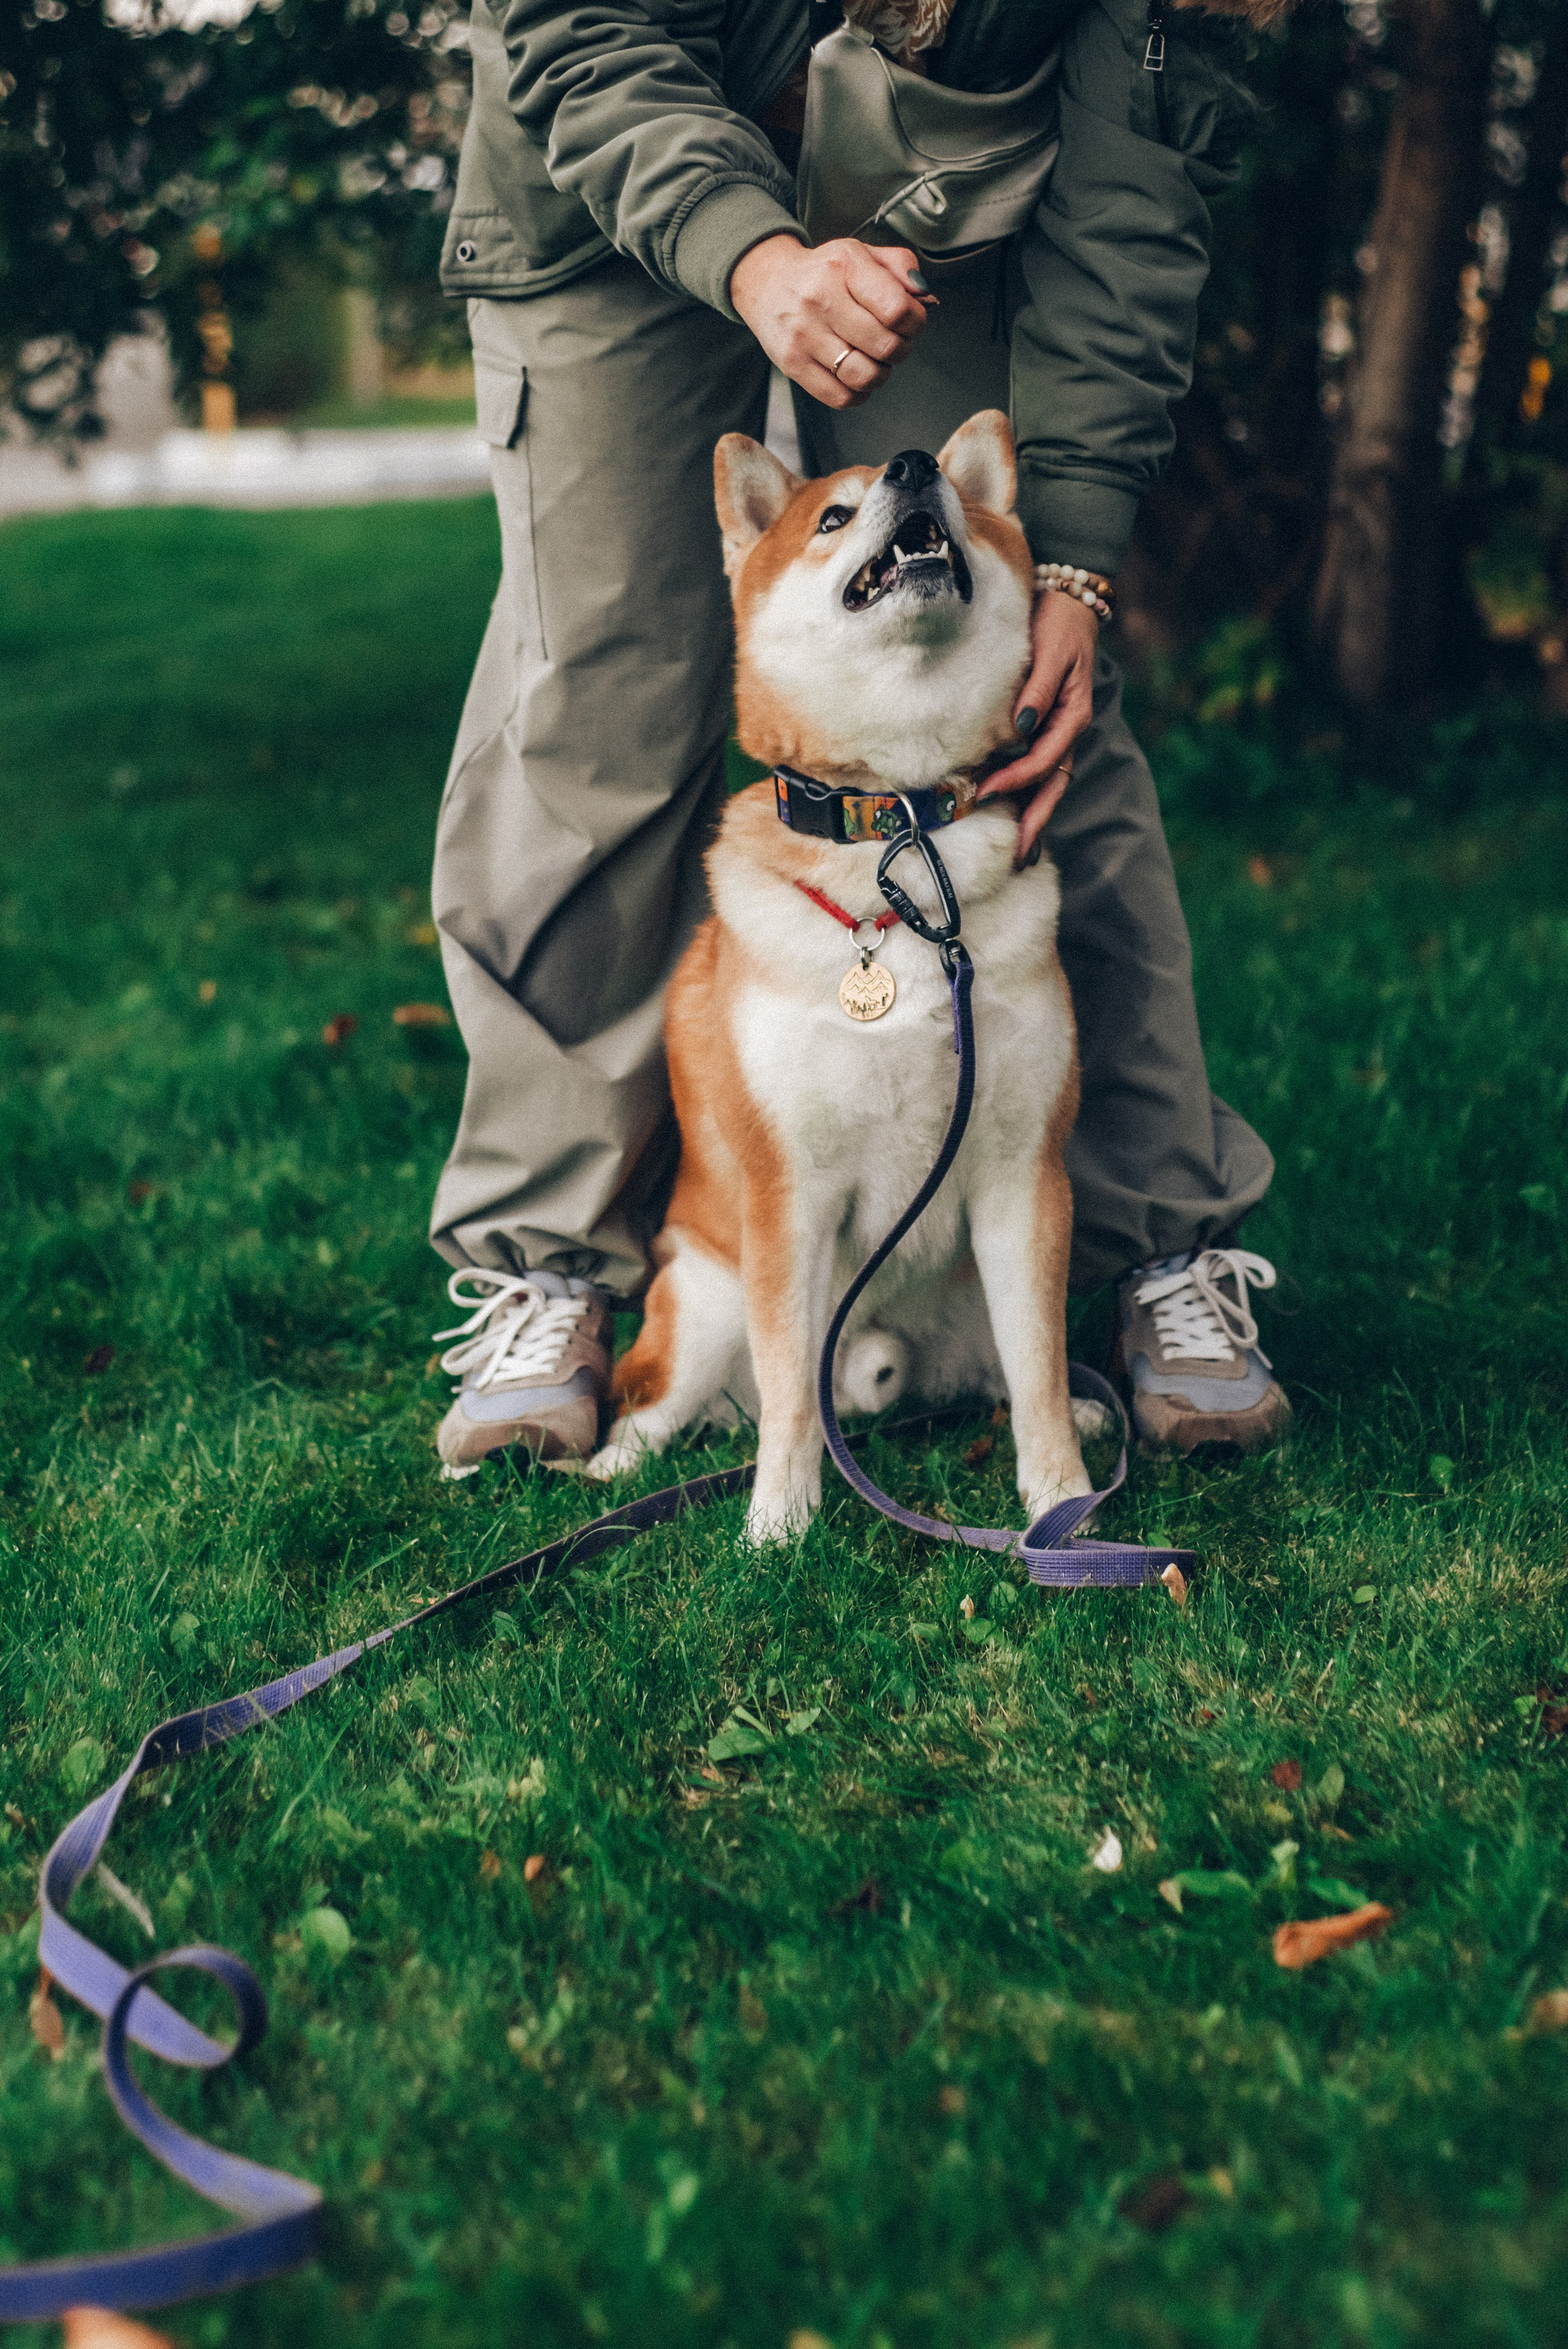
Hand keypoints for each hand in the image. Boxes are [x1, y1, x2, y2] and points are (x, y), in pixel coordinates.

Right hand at [729, 234, 931, 408]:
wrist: (768, 283)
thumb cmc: (823, 272)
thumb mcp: (862, 254)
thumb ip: (900, 267)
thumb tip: (923, 296)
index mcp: (844, 265)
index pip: (896, 309)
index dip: (915, 322)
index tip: (910, 321)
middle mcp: (820, 298)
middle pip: (886, 346)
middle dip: (901, 349)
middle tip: (893, 342)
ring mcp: (804, 335)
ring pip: (865, 376)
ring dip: (881, 374)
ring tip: (874, 359)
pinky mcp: (793, 364)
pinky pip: (841, 397)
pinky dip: (858, 392)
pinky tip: (855, 374)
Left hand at [977, 589, 1099, 866]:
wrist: (1068, 602)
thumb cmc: (1057, 625)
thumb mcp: (1051, 651)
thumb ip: (1037, 689)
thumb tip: (1022, 725)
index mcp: (1072, 716)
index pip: (1043, 760)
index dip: (1014, 780)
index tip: (983, 793)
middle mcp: (1069, 731)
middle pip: (1053, 786)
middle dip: (1036, 822)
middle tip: (1018, 856)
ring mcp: (1060, 733)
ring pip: (1049, 784)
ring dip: (1036, 817)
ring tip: (1022, 852)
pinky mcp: (1049, 729)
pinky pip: (1042, 770)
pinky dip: (1031, 795)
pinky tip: (1017, 815)